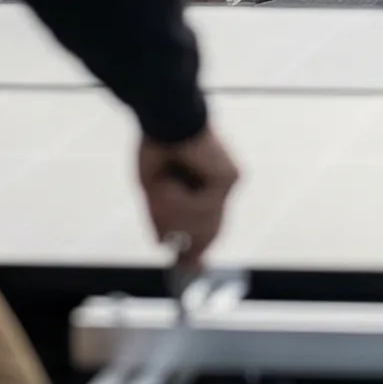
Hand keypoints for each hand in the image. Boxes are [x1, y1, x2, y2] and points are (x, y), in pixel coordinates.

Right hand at [137, 127, 238, 267]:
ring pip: (201, 222)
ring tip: (156, 191)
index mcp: (207, 182)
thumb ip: (162, 218)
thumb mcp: (154, 190)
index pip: (209, 223)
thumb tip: (163, 244)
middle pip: (211, 229)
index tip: (193, 268)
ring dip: (172, 214)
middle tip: (185, 263)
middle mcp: (223, 182)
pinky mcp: (228, 178)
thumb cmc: (155, 144)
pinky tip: (167, 181)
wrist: (164, 115)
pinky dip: (177, 200)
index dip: (200, 247)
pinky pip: (200, 207)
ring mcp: (228, 181)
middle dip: (193, 246)